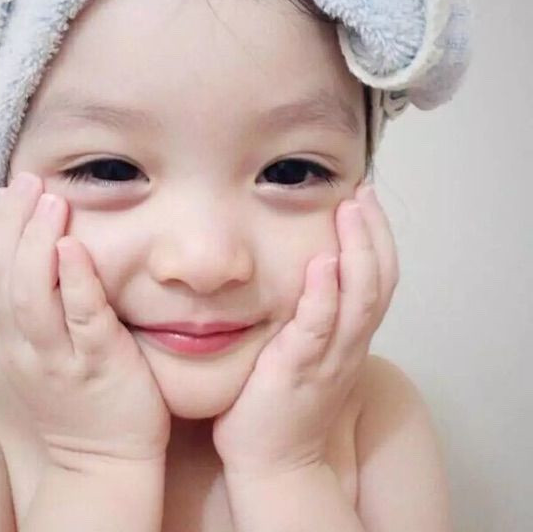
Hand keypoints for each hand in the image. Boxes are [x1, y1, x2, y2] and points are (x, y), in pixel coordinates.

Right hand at [0, 172, 170, 469]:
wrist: (105, 460)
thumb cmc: (80, 396)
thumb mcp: (41, 352)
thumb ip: (35, 306)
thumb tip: (40, 246)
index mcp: (9, 341)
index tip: (9, 191)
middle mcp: (24, 350)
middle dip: (9, 225)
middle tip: (29, 182)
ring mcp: (60, 361)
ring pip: (30, 298)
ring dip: (36, 244)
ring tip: (52, 202)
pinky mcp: (101, 367)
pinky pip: (82, 320)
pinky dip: (75, 281)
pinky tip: (74, 248)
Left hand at [212, 184, 398, 475]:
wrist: (273, 460)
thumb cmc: (283, 402)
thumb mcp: (308, 351)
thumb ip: (313, 314)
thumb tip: (303, 269)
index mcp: (350, 337)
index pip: (377, 279)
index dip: (376, 239)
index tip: (362, 199)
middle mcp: (349, 345)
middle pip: (379, 281)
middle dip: (374, 233)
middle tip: (363, 193)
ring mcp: (327, 358)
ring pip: (360, 300)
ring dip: (359, 252)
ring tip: (351, 210)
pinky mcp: (297, 370)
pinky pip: (318, 328)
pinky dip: (324, 296)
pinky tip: (321, 264)